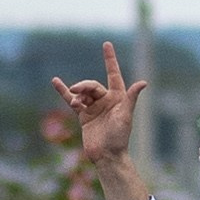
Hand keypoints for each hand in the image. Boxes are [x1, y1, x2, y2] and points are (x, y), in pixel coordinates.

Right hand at [49, 40, 143, 166]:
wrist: (106, 155)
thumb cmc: (120, 137)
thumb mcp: (126, 116)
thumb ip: (130, 98)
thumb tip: (143, 82)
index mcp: (118, 98)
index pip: (113, 74)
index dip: (110, 60)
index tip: (106, 44)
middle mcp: (106, 100)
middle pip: (92, 85)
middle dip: (84, 86)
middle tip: (77, 93)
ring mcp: (94, 107)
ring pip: (82, 92)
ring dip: (76, 95)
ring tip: (75, 104)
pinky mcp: (83, 115)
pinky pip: (71, 100)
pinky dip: (64, 91)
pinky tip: (55, 82)